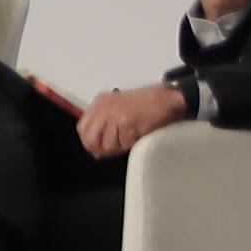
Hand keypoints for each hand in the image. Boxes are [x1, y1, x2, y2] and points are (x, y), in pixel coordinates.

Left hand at [77, 83, 191, 158]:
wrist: (167, 99)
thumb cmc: (147, 105)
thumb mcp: (119, 111)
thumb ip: (104, 128)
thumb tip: (96, 152)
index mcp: (100, 103)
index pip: (82, 129)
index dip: (90, 142)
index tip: (99, 149)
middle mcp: (103, 107)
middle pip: (90, 139)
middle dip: (103, 148)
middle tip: (116, 148)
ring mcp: (113, 114)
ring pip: (108, 144)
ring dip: (121, 146)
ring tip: (131, 136)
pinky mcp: (126, 121)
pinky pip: (124, 143)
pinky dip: (132, 143)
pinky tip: (139, 133)